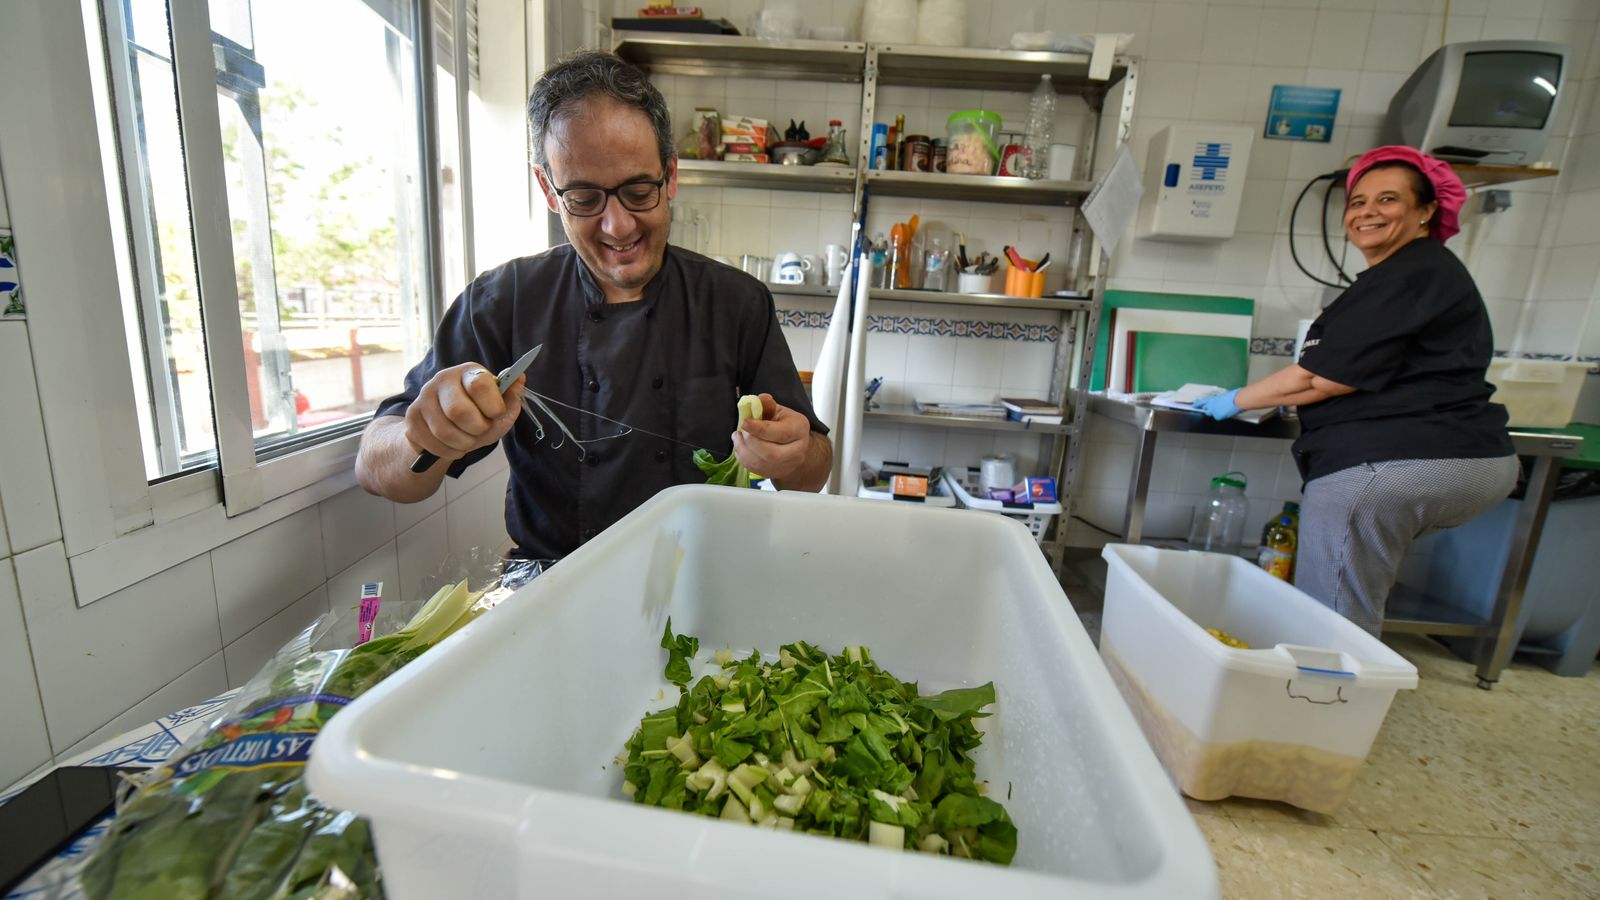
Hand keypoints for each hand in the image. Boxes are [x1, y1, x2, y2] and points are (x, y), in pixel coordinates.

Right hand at [403, 362, 524, 462]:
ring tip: (468, 440)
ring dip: (464, 444)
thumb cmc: (477, 415)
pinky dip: (449, 452)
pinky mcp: (412, 419)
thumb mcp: (498, 408)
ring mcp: (423, 398)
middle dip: (477, 429)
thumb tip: (520, 378)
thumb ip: (511, 397)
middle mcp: (442, 379)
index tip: (496, 414)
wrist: (445, 430)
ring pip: (444, 431)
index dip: (493, 406)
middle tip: (481, 431)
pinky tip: (454, 446)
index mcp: (468, 372)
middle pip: (458, 411)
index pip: (480, 385)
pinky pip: (433, 443)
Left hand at [731, 393, 811, 480]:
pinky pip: (756, 469)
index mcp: (799, 429)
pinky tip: (740, 448)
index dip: (759, 429)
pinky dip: (743, 458)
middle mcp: (797, 450)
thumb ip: (767, 405)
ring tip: (737, 438)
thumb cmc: (785, 424)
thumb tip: (759, 400)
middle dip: (751, 442)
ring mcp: (787, 465)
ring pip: (761, 463)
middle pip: (771, 453)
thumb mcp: (779, 410)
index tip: (744, 422)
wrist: (794, 444)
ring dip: (743, 450)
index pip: (780, 433)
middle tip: (741, 432)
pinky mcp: (776, 473)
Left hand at [1194, 388, 1242, 420]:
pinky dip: (1221, 416)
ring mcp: (1214, 412)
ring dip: (1216, 413)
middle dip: (1209, 409)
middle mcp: (1211, 406)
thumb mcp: (1224, 395)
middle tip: (1216, 408)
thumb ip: (1218, 400)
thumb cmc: (1234, 396)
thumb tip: (1219, 402)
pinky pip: (1218, 417)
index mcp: (1212, 399)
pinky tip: (1226, 412)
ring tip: (1224, 409)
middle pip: (1206, 410)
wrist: (1238, 400)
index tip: (1194, 405)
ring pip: (1212, 414)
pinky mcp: (1218, 417)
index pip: (1202, 402)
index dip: (1197, 404)